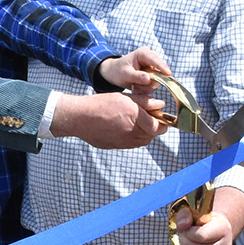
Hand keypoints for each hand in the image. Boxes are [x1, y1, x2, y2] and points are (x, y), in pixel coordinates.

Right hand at [51, 90, 167, 148]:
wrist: (80, 117)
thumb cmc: (100, 104)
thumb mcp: (125, 98)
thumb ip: (144, 102)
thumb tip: (160, 105)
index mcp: (135, 117)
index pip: (157, 126)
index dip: (163, 123)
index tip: (163, 118)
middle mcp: (131, 132)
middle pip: (152, 135)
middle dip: (154, 128)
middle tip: (151, 118)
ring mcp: (123, 142)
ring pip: (142, 141)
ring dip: (144, 133)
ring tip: (137, 122)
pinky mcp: (116, 146)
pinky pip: (131, 144)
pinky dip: (133, 137)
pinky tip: (125, 127)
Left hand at [95, 47, 170, 91]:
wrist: (116, 74)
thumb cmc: (118, 71)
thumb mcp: (124, 74)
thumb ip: (136, 76)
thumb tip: (148, 79)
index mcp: (143, 53)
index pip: (155, 59)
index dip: (162, 67)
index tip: (168, 74)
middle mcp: (151, 58)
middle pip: (159, 72)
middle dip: (148, 82)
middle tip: (134, 86)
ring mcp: (154, 67)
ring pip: (157, 81)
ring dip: (145, 87)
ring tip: (134, 85)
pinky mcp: (155, 75)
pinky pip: (154, 85)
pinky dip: (145, 89)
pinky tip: (137, 86)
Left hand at [172, 186, 243, 244]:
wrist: (213, 228)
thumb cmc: (202, 219)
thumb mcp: (194, 211)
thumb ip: (185, 215)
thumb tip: (182, 226)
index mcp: (222, 228)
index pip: (202, 236)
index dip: (188, 233)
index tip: (186, 228)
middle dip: (183, 243)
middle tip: (183, 236)